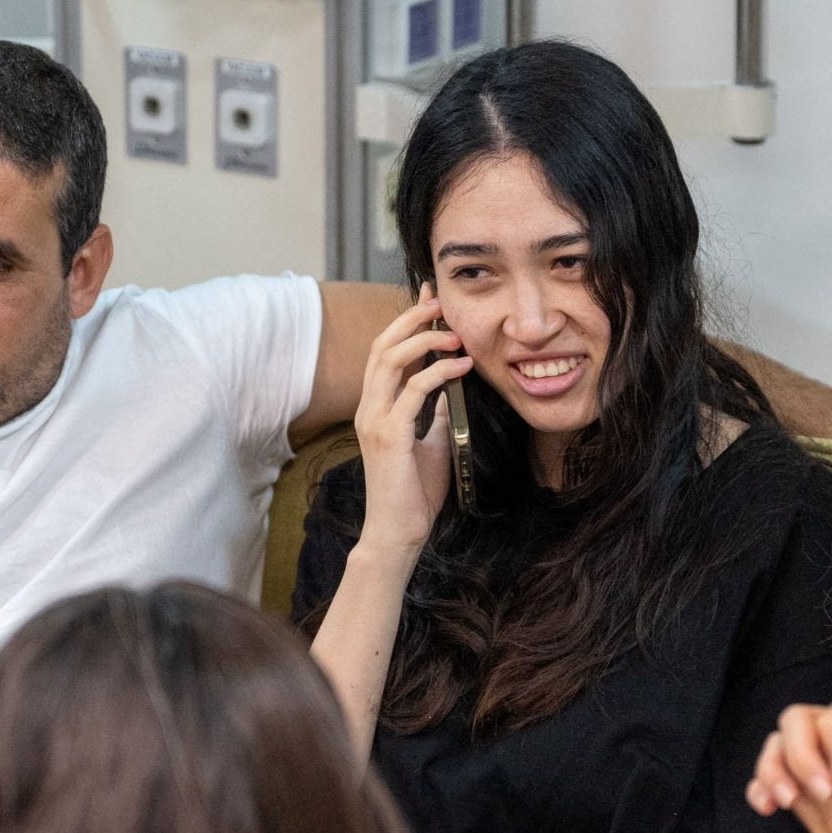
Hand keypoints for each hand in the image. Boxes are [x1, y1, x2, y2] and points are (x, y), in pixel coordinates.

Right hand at [353, 283, 473, 555]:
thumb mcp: (431, 444)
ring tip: (454, 334)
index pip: (385, 352)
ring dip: (424, 340)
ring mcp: (375, 421)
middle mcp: (369, 408)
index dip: (406, 322)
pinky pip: (413, 392)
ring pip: (390, 361)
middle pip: (383, 346)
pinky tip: (461, 368)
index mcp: (376, 408)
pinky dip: (438, 373)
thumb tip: (450, 390)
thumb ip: (434, 415)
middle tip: (441, 303)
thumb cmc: (413, 493)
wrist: (399, 532)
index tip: (431, 300)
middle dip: (411, 318)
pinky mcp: (390, 436)